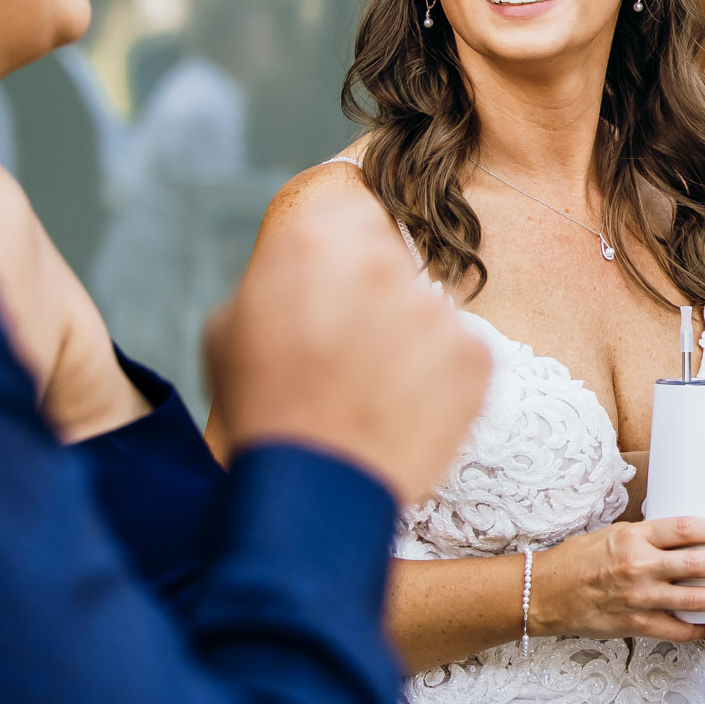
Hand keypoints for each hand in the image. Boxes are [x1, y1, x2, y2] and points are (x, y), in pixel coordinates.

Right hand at [205, 187, 488, 506]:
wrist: (313, 492)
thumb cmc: (262, 409)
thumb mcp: (230, 328)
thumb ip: (273, 281)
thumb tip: (297, 272)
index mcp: (313, 240)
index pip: (349, 211)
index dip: (342, 249)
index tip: (336, 283)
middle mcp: (381, 261)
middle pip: (392, 260)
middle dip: (376, 296)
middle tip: (350, 352)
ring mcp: (434, 307)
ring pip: (426, 311)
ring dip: (407, 341)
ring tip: (372, 393)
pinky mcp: (474, 354)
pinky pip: (460, 356)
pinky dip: (440, 381)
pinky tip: (403, 412)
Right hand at [534, 516, 704, 643]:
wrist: (544, 593)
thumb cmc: (577, 559)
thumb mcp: (612, 534)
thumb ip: (645, 536)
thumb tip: (682, 533)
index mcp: (633, 538)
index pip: (684, 529)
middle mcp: (638, 567)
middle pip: (698, 565)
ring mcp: (638, 599)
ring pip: (694, 600)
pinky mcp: (634, 625)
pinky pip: (676, 630)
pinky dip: (698, 628)